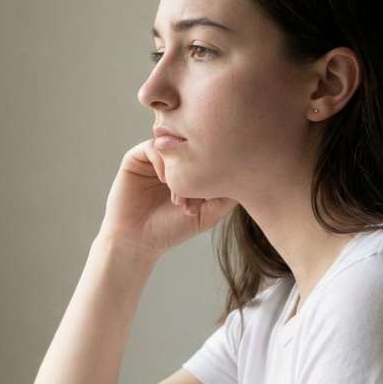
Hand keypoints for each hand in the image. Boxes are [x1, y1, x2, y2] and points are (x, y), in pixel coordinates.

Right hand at [97, 138, 236, 254]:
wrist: (138, 240)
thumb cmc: (172, 228)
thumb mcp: (209, 213)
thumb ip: (227, 194)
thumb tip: (246, 170)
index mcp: (193, 168)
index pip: (211, 151)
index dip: (216, 167)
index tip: (212, 196)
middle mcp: (175, 159)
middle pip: (194, 143)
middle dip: (198, 166)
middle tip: (195, 195)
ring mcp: (156, 157)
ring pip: (174, 144)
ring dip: (179, 167)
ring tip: (178, 197)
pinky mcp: (136, 158)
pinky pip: (153, 146)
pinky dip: (162, 163)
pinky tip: (164, 183)